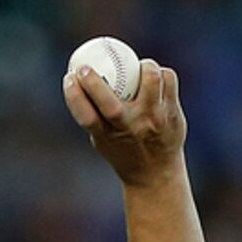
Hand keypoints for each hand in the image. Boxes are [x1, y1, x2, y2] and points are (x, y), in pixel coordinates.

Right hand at [63, 58, 185, 185]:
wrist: (156, 174)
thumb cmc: (124, 150)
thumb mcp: (103, 139)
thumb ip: (94, 114)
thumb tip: (78, 76)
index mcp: (108, 136)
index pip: (86, 117)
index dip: (74, 95)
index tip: (69, 77)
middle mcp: (130, 128)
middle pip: (110, 105)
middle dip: (95, 83)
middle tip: (87, 68)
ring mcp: (153, 120)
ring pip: (150, 79)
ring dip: (144, 66)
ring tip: (140, 69)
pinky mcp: (172, 112)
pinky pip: (168, 79)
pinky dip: (162, 73)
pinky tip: (156, 79)